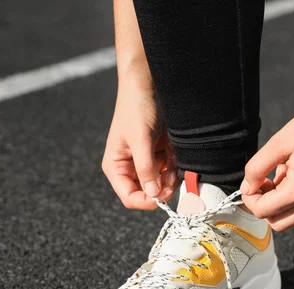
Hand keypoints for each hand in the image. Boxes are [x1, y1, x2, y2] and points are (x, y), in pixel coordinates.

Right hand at [102, 79, 178, 209]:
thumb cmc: (136, 108)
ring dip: (172, 175)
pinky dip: (176, 165)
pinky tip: (176, 151)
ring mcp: (147, 162)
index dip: (145, 201)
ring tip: (173, 157)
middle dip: (163, 187)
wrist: (148, 83)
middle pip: (149, 192)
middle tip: (173, 176)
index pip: (129, 197)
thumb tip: (153, 194)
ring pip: (163, 183)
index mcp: (116, 167)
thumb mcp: (141, 139)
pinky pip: (171, 170)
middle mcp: (130, 167)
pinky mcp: (160, 154)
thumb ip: (146, 168)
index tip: (161, 197)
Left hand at [240, 95, 293, 230]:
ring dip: (279, 200)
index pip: (263, 212)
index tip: (251, 179)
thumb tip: (247, 186)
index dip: (250, 197)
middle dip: (264, 205)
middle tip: (263, 181)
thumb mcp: (278, 143)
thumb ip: (256, 168)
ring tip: (281, 170)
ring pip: (292, 215)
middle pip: (278, 222)